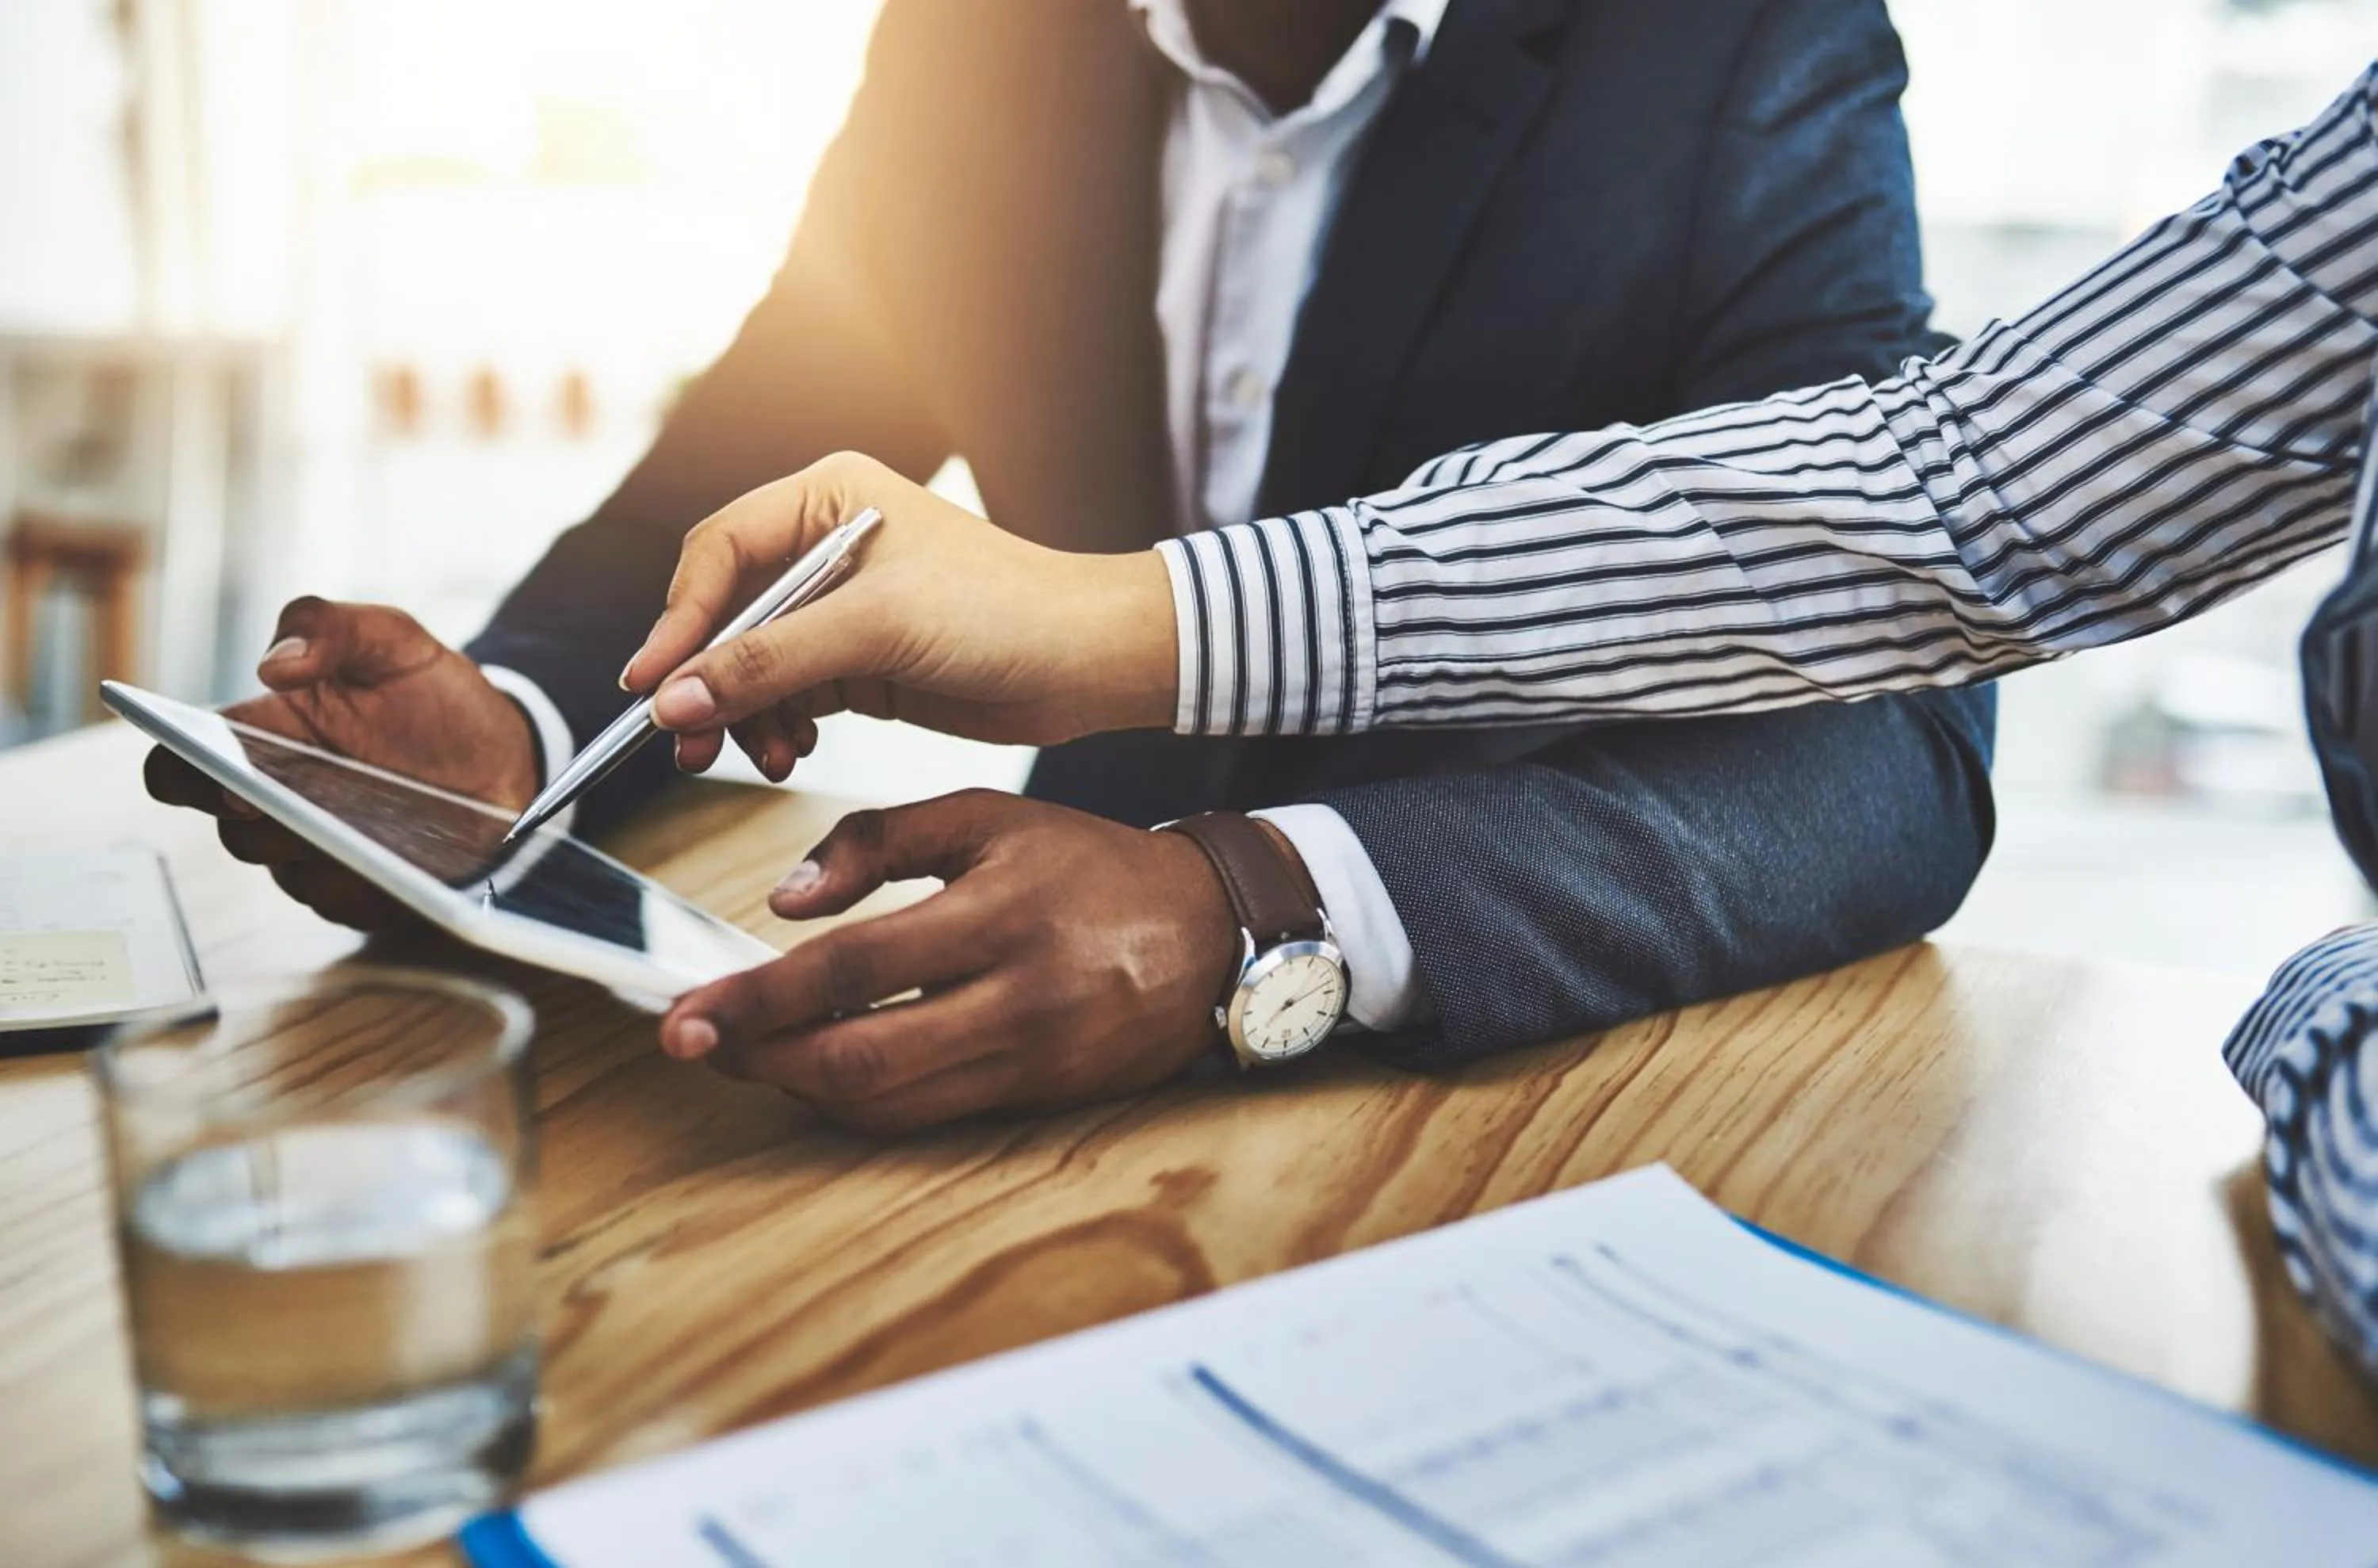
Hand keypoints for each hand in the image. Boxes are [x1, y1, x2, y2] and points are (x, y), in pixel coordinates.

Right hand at [143, 598, 541, 929]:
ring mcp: (314, 851)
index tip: (202, 764)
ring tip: (349, 830)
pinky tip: (394, 862)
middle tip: (276, 798)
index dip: (177, 771)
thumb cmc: (431, 693)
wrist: (505, 751)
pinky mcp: (360, 891)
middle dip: (253, 815)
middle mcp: (277, 800)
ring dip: (311, 850)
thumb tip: (273, 665)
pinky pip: (342, 902)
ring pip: (285, 869)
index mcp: (264, 736)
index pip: (184, 766)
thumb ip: (328, 626)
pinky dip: (362, 883)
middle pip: (233, 827)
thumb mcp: (391, 639)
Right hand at [619, 452, 1178, 779]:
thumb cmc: (1007, 613)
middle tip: (684, 741)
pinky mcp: (862, 660)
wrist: (1092, 663)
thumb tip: (675, 698)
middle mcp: (826, 544)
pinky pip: (789, 694)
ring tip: (753, 757)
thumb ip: (771, 661)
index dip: (679, 620)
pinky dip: (778, 726)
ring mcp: (843, 606)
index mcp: (828, 497)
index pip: (719, 552)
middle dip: (707, 680)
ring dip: (742, 713)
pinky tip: (788, 751)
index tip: (650, 686)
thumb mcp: (879, 629)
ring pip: (753, 662)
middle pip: (727, 613)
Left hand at [658, 790, 1244, 1133]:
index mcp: (999, 914)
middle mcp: (1017, 1000)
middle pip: (860, 1060)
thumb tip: (784, 899)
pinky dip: (858, 1100)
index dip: (758, 1000)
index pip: (852, 971)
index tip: (684, 1012)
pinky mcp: (1037, 1098)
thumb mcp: (992, 817)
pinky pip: (926, 1115)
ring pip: (888, 1103)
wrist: (1214, 933)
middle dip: (760, 1061)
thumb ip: (881, 841)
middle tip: (691, 1046)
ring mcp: (1030, 1060)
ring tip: (741, 1055)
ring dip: (799, 1087)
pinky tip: (815, 1070)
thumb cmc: (1092, 866)